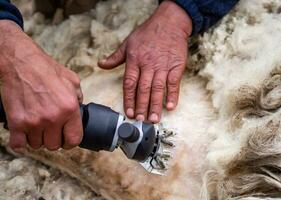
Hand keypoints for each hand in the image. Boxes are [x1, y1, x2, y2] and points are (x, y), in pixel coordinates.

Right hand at [0, 20, 82, 151]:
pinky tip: (24, 134)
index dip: (70, 141)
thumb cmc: (45, 69)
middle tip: (50, 130)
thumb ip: (78, 97)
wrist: (20, 62)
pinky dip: (21, 142)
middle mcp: (53, 118)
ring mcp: (34, 122)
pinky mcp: (17, 122)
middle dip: (53, 139)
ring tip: (37, 126)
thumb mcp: (72, 80)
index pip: (74, 140)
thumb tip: (79, 109)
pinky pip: (19, 145)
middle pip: (54, 145)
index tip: (66, 139)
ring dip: (37, 138)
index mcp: (69, 108)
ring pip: (37, 145)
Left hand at [98, 0, 191, 122]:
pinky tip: (170, 106)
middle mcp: (148, 65)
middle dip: (141, 106)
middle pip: (143, 89)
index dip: (129, 99)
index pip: (130, 84)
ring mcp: (163, 66)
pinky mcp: (176, 66)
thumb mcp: (128, 43)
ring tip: (154, 119)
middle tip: (141, 120)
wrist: (169, 23)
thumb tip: (101, 64)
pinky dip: (173, 95)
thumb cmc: (147, 33)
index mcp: (135, 60)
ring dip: (155, 105)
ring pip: (158, 88)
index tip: (129, 112)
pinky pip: (173, 83)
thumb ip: (115, 57)